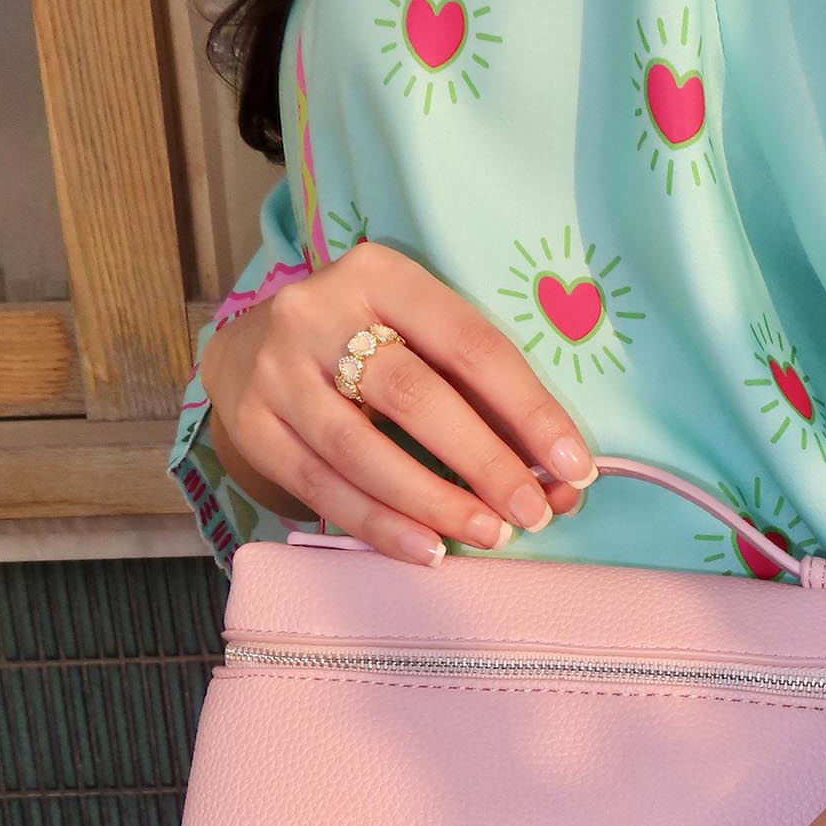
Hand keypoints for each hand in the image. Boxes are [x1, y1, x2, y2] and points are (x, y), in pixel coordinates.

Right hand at [200, 239, 597, 562]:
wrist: (250, 353)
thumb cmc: (365, 346)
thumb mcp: (417, 335)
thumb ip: (481, 391)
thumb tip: (558, 475)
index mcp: (380, 276)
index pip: (469, 344)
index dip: (528, 408)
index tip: (575, 465)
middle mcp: (319, 313)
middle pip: (414, 396)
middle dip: (483, 461)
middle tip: (532, 511)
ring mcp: (277, 372)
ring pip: (362, 450)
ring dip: (433, 502)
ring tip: (487, 535)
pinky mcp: (253, 427)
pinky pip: (322, 487)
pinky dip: (380, 525)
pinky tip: (426, 550)